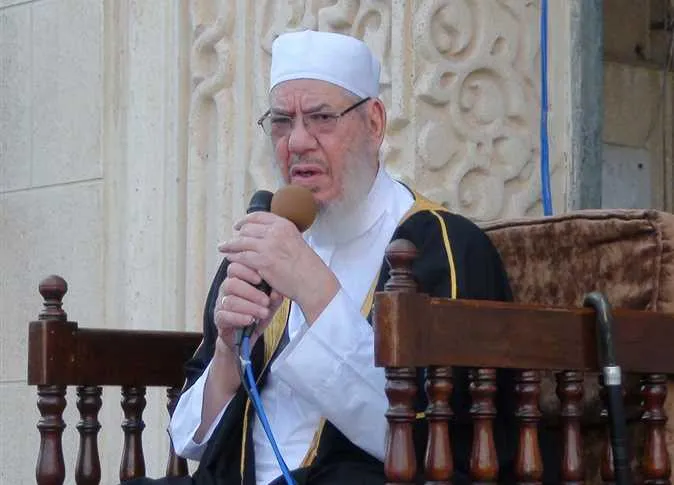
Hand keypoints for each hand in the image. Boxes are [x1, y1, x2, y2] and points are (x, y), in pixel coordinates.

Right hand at [213, 261, 281, 354]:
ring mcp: (220, 304)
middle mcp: (226, 289)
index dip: (246, 271)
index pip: (235, 268)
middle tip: (266, 301)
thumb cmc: (257, 313)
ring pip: (229, 301)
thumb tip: (277, 293)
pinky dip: (239, 318)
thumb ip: (274, 297)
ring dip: (249, 307)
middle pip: (231, 284)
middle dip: (250, 292)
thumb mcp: (270, 304)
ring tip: (263, 313)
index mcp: (237, 279)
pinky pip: (224, 316)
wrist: (244, 336)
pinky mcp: (219, 319)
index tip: (260, 279)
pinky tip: (250, 320)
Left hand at [218, 211, 338, 322]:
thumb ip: (282, 236)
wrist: (312, 281)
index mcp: (284, 225)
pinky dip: (233, 256)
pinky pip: (242, 256)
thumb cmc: (307, 266)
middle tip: (231, 240)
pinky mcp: (262, 261)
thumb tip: (266, 236)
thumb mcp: (297, 242)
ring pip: (241, 241)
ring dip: (230, 245)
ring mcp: (268, 246)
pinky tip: (230, 258)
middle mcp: (275, 232)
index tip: (239, 225)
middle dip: (237, 235)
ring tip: (223, 247)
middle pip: (247, 228)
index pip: (258, 216)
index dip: (245, 220)